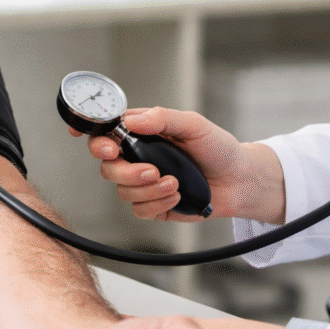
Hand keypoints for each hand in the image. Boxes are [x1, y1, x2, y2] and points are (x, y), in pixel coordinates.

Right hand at [73, 107, 284, 223]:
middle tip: (150, 171)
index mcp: (142, 133)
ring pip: (122, 191)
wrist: (239, 180)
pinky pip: (139, 210)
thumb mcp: (194, 124)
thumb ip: (162, 119)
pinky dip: (158, 203)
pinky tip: (177, 195)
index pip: (106, 132)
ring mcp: (143, 183)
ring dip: (148, 190)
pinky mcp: (153, 205)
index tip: (90, 139)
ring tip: (174, 182)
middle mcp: (138, 157)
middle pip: (107, 167)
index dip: (90, 134)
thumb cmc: (218, 148)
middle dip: (126, 171)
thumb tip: (131, 121)